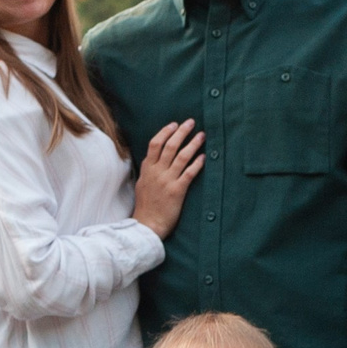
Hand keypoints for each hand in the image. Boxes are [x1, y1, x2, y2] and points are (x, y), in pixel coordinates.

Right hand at [130, 121, 205, 238]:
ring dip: (193, 144)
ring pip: (181, 157)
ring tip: (202, 135)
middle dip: (181, 132)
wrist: (147, 225)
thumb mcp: (142, 184)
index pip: (155, 144)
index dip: (165, 132)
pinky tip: (204, 157)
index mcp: (147, 169)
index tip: (174, 124)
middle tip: (191, 122)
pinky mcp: (177, 191)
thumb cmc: (145, 206)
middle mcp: (157, 172)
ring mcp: (167, 181)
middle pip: (170, 146)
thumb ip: (149, 171)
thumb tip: (154, 159)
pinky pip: (189, 173)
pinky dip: (197, 164)